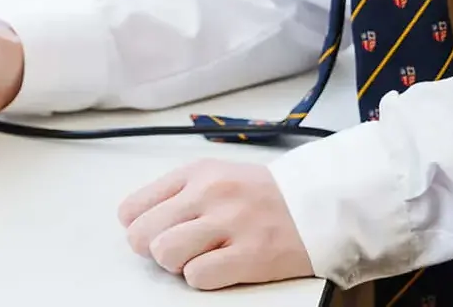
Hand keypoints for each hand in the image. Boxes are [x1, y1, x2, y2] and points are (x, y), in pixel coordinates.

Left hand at [119, 160, 314, 289]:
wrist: (319, 203)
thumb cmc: (264, 196)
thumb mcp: (217, 176)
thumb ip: (178, 194)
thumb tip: (135, 223)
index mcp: (197, 173)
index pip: (132, 209)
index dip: (140, 229)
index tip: (158, 233)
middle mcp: (210, 193)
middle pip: (142, 235)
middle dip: (155, 250)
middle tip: (181, 249)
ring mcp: (231, 223)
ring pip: (165, 254)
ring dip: (178, 264)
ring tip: (202, 257)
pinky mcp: (250, 255)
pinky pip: (198, 276)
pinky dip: (204, 278)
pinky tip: (222, 267)